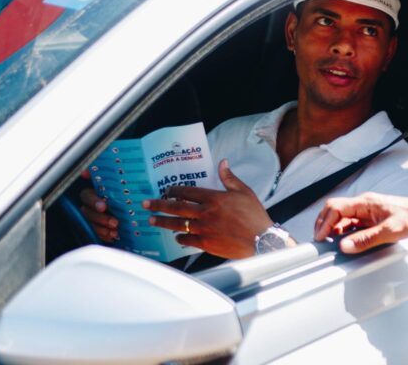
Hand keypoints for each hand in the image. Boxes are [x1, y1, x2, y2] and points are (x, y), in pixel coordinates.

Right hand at [79, 169, 117, 241]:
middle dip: (100, 219)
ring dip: (103, 229)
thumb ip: (99, 175)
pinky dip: (105, 236)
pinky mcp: (98, 228)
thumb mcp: (114, 182)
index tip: (104, 207)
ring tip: (115, 231)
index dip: (94, 202)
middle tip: (115, 222)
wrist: (130, 203)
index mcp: (92, 193)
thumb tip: (84, 172)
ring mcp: (92, 218)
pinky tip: (113, 236)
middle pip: (88, 213)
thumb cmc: (120, 190)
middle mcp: (90, 206)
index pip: (86, 196)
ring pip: (91, 225)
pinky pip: (96, 234)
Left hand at [144, 159, 272, 258]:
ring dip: (163, 222)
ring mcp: (204, 229)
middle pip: (176, 207)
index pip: (188, 192)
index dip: (175, 190)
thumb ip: (230, 178)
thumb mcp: (245, 192)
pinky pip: (188, 240)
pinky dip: (180, 238)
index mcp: (214, 198)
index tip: (167, 190)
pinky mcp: (206, 244)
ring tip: (152, 220)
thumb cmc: (255, 216)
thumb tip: (222, 163)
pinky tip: (177, 237)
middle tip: (147, 204)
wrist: (261, 240)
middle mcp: (206, 213)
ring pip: (178, 224)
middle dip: (159, 205)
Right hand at [313, 193, 407, 253]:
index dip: (325, 222)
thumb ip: (366, 239)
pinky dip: (344, 232)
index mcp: (366, 203)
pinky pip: (352, 224)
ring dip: (333, 229)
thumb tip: (345, 246)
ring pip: (342, 218)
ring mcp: (367, 212)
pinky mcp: (372, 219)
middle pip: (335, 210)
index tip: (321, 237)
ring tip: (330, 243)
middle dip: (324, 224)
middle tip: (320, 240)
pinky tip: (345, 242)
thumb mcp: (390, 231)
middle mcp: (364, 205)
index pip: (336, 208)